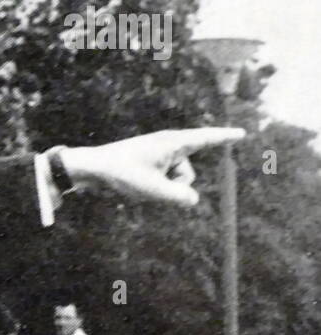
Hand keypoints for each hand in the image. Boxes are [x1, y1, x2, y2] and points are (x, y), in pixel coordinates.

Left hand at [60, 127, 244, 207]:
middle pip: (187, 175)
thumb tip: (193, 200)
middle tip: (144, 181)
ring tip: (136, 183)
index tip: (242, 134)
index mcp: (172, 143)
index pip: (205, 139)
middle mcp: (168, 146)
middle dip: (173, 188)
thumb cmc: (121, 173)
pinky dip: (154, 189)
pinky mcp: (151, 166)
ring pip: (175, 183)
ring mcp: (159, 157)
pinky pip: (163, 184)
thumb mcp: (152, 189)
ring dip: (161, 190)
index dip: (224, 138)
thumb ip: (178, 197)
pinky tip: (135, 185)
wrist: (92, 168)